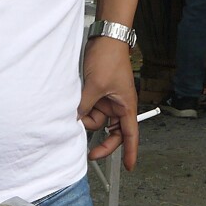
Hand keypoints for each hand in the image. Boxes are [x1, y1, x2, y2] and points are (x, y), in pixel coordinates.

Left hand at [78, 36, 139, 166]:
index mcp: (126, 106)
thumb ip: (84, 106)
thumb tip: (75, 121)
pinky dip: (83, 110)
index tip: (129, 166)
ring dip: (86, 120)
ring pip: (97, 120)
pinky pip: (90, 108)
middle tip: (90, 154)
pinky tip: (75, 109)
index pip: (130, 134)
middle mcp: (119, 105)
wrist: (105, 38)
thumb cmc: (108, 59)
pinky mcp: (98, 92)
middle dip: (101, 142)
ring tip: (76, 112)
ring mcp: (108, 99)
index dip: (131, 152)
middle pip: (112, 132)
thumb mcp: (94, 86)